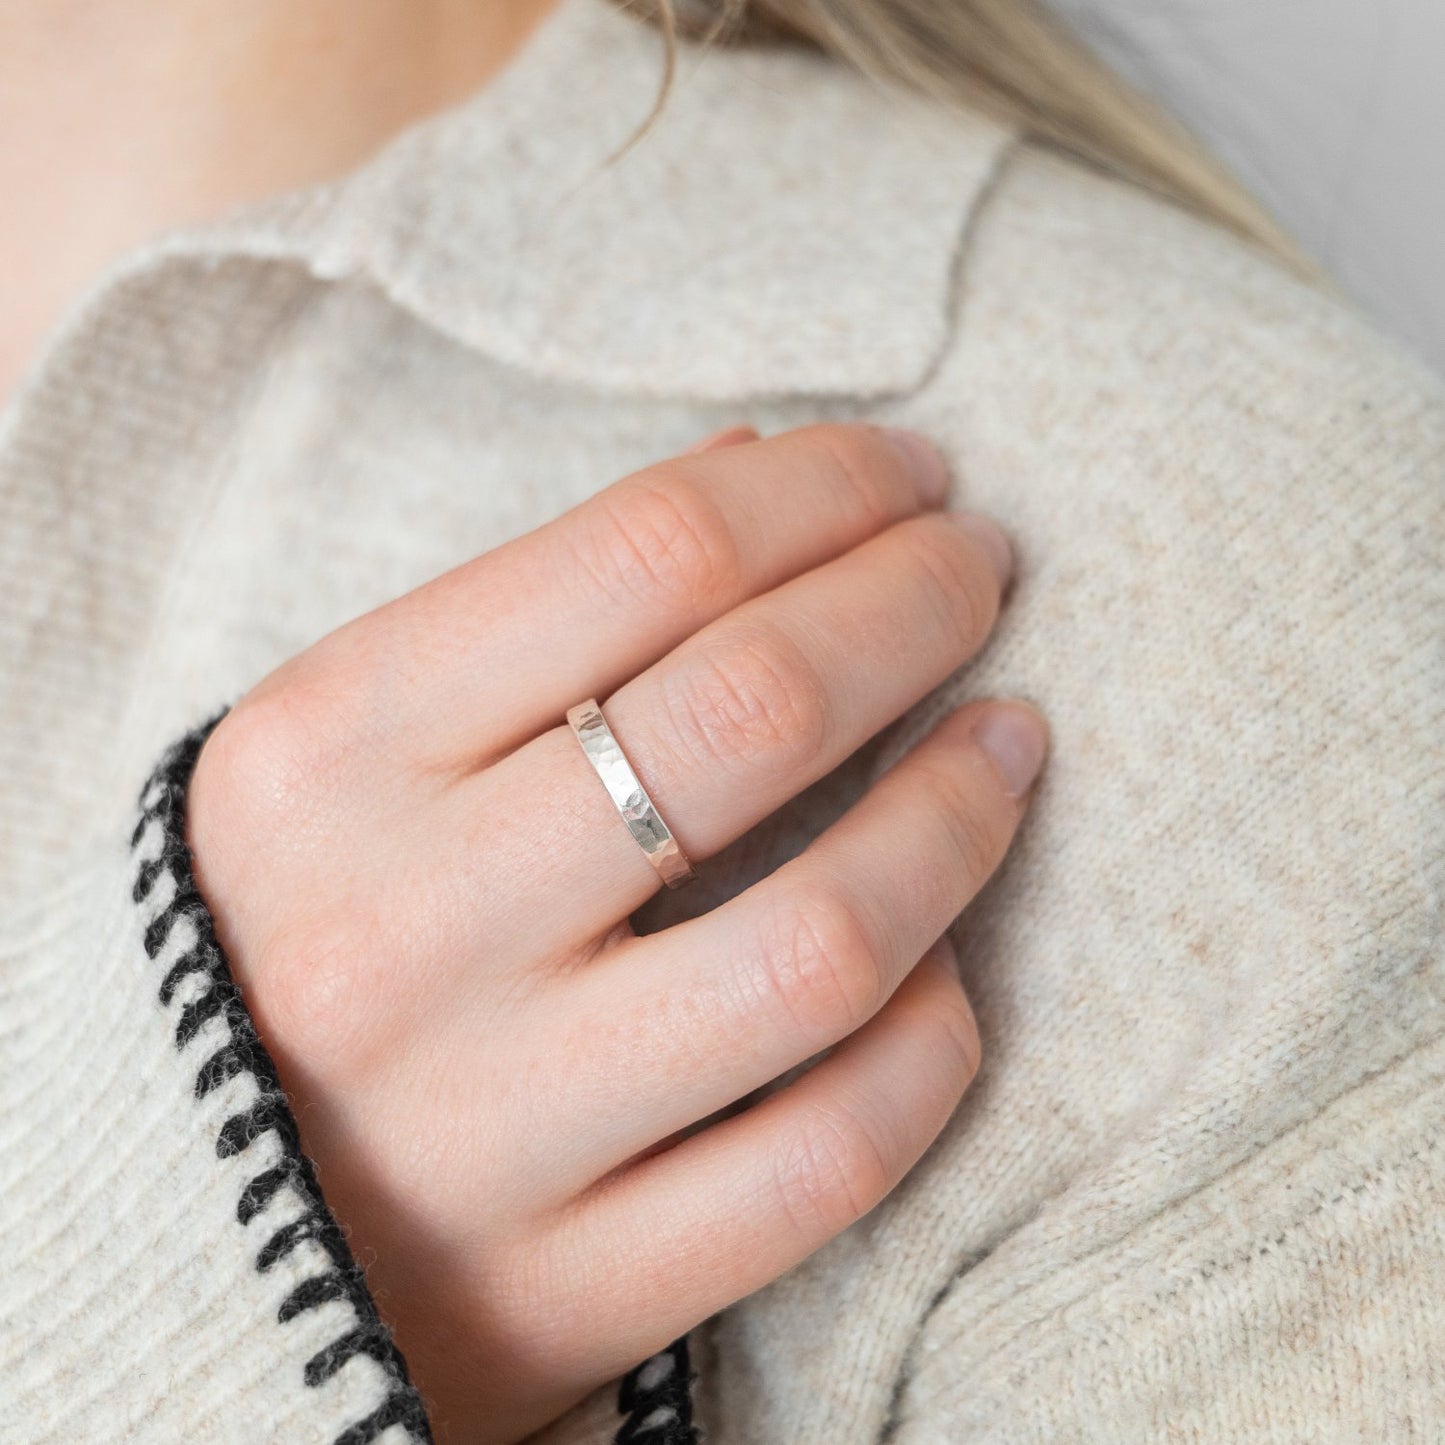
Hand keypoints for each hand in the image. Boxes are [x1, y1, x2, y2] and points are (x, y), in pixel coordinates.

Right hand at [186, 421, 1048, 1442]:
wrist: (201, 1217)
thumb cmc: (308, 926)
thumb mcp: (351, 747)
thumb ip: (535, 607)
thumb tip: (759, 473)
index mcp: (325, 758)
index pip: (647, 554)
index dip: (828, 489)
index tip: (912, 476)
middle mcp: (398, 932)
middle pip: (753, 713)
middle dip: (917, 602)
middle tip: (979, 567)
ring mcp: (485, 1125)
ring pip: (820, 943)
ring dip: (960, 816)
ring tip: (1009, 741)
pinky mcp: (567, 1284)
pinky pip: (825, 1155)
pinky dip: (929, 1045)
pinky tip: (947, 969)